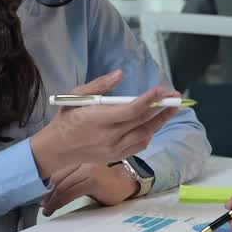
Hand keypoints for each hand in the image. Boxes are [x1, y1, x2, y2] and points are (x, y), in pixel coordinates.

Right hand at [30, 70, 179, 176]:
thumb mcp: (75, 96)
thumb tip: (120, 74)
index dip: (149, 100)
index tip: (162, 90)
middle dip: (162, 108)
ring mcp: (114, 149)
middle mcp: (109, 137)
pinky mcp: (116, 156)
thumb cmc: (66, 118)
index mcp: (98, 120)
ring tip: (172, 108)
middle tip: (176, 97)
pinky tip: (155, 123)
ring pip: (145, 134)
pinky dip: (150, 133)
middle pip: (142, 122)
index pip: (130, 110)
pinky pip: (139, 144)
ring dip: (160, 121)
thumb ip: (99, 85)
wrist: (56, 149)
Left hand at [40, 163, 137, 216]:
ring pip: (62, 186)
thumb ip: (70, 179)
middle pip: (57, 178)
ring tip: (48, 210)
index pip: (57, 172)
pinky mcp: (93, 180)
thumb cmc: (105, 183)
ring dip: (52, 200)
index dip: (46, 186)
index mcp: (78, 159)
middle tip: (44, 207)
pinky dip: (60, 202)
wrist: (126, 183)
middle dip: (48, 194)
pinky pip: (70, 192)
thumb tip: (48, 193)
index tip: (42, 198)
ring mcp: (88, 169)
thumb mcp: (85, 177)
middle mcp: (82, 161)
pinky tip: (55, 208)